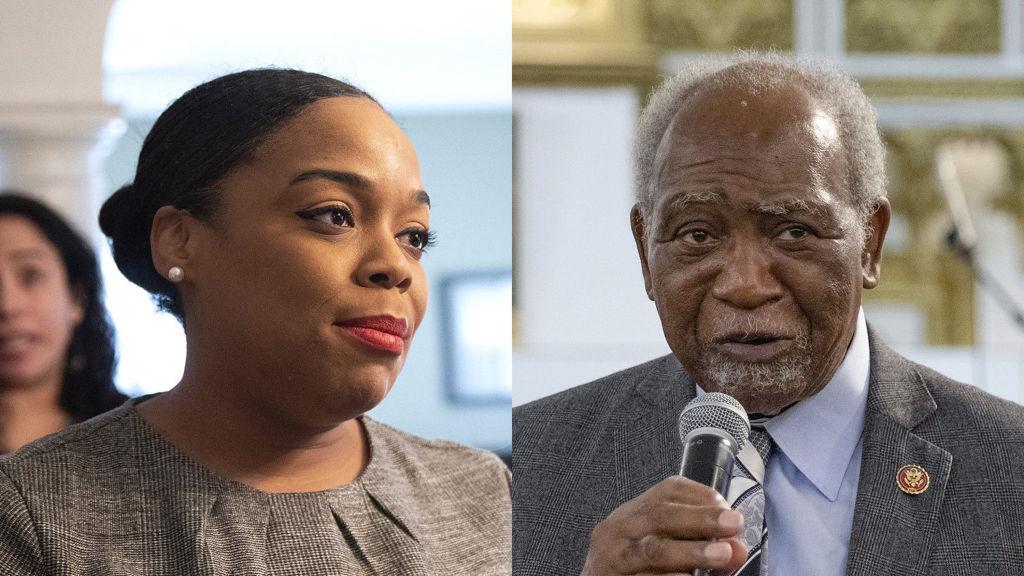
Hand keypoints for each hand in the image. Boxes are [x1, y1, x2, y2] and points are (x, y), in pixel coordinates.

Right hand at [580, 476, 746, 575]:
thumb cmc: (633, 567)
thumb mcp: (663, 546)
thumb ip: (699, 544)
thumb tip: (737, 548)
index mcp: (633, 513)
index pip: (668, 492)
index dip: (702, 498)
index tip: (729, 511)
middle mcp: (618, 531)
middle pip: (660, 517)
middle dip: (701, 520)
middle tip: (731, 526)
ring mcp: (611, 558)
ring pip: (652, 550)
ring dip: (691, 552)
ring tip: (721, 555)